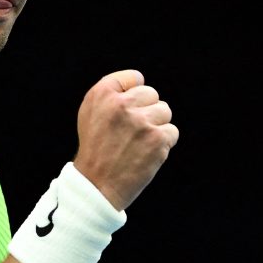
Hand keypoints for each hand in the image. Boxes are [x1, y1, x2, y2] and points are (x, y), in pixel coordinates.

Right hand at [72, 70, 178, 211]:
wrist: (97, 185)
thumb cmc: (95, 147)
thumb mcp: (90, 112)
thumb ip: (111, 93)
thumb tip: (139, 80)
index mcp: (102, 94)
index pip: (135, 77)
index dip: (134, 93)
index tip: (128, 109)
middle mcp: (121, 104)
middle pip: (152, 94)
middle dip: (146, 110)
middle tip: (131, 131)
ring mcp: (141, 122)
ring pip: (164, 111)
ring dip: (156, 126)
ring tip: (139, 142)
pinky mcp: (157, 140)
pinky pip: (172, 132)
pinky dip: (163, 143)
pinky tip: (146, 153)